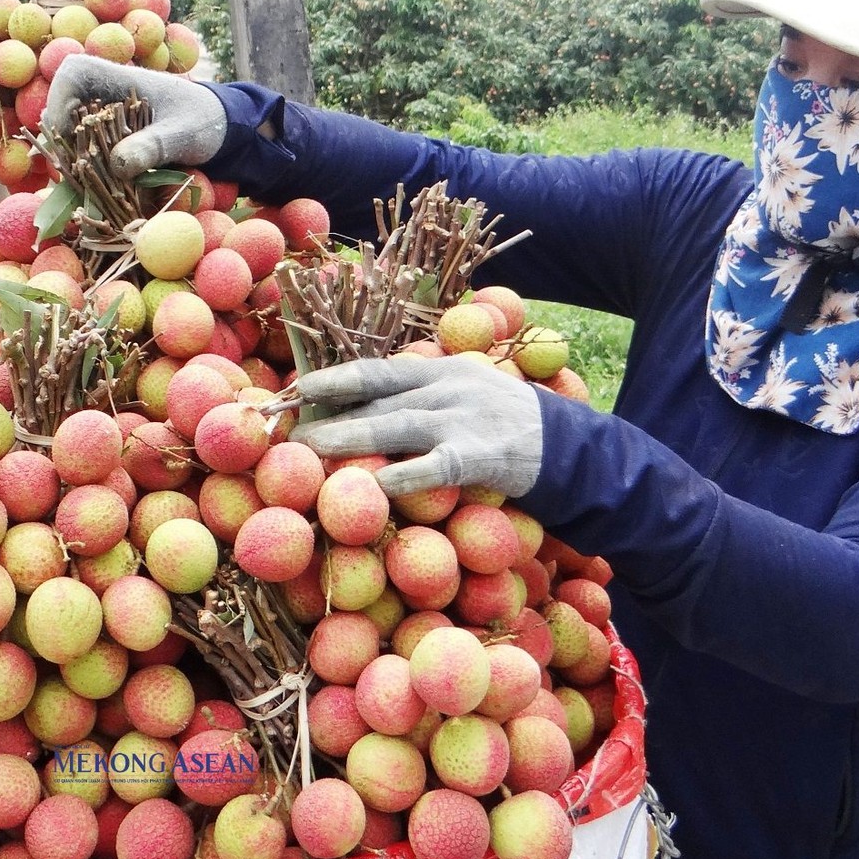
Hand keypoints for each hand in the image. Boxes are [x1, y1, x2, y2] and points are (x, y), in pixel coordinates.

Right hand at [44, 56, 225, 176]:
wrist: (219, 129)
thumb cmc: (202, 121)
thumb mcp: (181, 135)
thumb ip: (152, 146)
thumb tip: (119, 164)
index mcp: (119, 78)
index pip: (73, 74)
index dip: (59, 101)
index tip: (64, 134)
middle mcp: (105, 94)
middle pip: (62, 108)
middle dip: (62, 142)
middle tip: (73, 175)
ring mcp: (104, 116)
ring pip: (70, 133)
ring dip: (71, 160)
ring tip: (84, 186)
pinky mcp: (108, 138)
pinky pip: (85, 150)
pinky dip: (85, 170)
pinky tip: (94, 189)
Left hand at [290, 356, 544, 497]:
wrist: (572, 448)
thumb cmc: (506, 426)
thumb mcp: (466, 395)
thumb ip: (422, 399)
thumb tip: (363, 411)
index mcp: (441, 370)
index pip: (377, 370)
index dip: (333, 379)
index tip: (294, 389)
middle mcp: (449, 387)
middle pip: (377, 395)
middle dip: (327, 409)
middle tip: (285, 426)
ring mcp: (465, 420)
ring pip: (396, 426)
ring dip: (349, 437)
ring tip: (310, 451)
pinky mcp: (482, 457)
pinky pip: (435, 467)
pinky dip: (403, 476)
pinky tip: (373, 488)